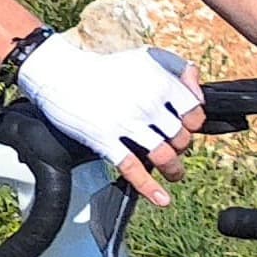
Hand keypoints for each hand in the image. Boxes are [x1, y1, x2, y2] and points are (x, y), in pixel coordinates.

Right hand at [15, 31, 204, 202]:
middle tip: (172, 146)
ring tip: (174, 173)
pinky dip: (150, 187)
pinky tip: (161, 199)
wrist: (61, 74)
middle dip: (181, 146)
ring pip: (163, 156)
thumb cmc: (105, 68)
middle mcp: (146, 102)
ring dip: (173, 169)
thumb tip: (195, 83)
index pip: (195, 112)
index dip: (193, 123)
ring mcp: (125, 122)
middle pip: (180, 137)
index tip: (186, 127)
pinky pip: (133, 168)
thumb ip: (176, 67)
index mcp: (159, 81)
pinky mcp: (105, 139)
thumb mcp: (145, 57)